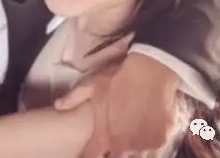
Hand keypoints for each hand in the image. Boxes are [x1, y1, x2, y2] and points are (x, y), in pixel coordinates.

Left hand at [54, 53, 178, 156]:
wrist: (151, 70)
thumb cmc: (119, 77)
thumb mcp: (92, 84)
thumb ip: (74, 98)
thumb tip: (58, 106)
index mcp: (104, 135)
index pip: (91, 156)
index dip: (89, 155)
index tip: (93, 149)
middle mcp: (123, 145)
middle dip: (114, 153)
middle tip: (115, 140)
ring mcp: (143, 145)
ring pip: (136, 156)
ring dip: (132, 150)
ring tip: (130, 138)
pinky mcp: (161, 140)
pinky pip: (153, 150)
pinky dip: (148, 145)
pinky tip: (145, 135)